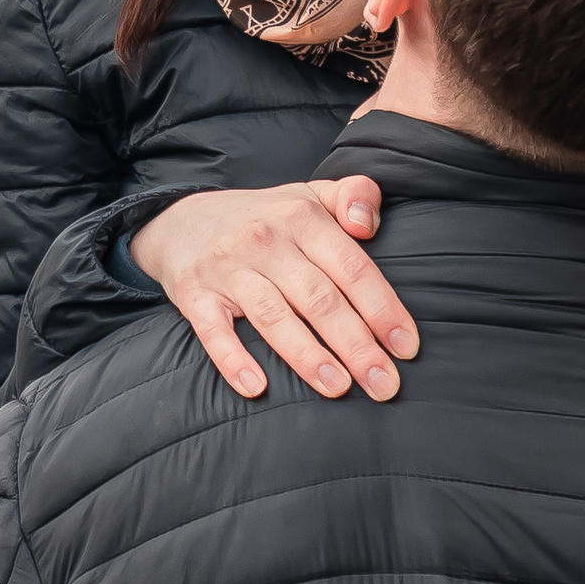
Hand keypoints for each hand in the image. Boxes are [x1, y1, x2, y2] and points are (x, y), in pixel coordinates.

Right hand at [132, 181, 418, 402]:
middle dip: (357, 345)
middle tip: (384, 385)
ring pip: (274, 317)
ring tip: (338, 388)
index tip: (406, 348)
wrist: (179, 220)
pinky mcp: (194, 294)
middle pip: (320, 299)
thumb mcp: (310, 195)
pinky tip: (256, 387)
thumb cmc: (264, 219)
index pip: (352, 269)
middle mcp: (265, 240)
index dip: (382, 309)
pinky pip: (214, 331)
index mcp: (302, 217)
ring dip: (308, 356)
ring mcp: (228, 268)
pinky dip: (233, 360)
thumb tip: (368, 223)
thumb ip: (354, 196)